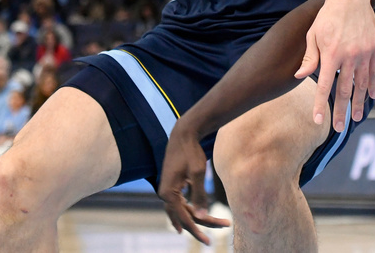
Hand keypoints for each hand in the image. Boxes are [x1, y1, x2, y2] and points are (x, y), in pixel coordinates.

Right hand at [157, 124, 229, 244]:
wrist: (184, 134)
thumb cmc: (191, 152)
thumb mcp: (197, 172)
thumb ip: (199, 195)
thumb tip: (201, 217)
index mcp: (168, 193)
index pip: (184, 218)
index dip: (197, 230)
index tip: (208, 241)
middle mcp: (164, 193)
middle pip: (182, 217)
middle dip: (198, 228)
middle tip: (210, 242)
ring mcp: (166, 189)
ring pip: (180, 212)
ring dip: (194, 221)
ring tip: (207, 233)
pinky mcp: (171, 185)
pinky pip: (178, 205)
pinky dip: (186, 213)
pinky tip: (192, 218)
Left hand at [294, 0, 374, 131]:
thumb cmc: (327, 16)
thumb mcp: (313, 34)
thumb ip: (309, 57)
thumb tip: (300, 76)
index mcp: (331, 54)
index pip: (324, 86)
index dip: (320, 105)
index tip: (317, 120)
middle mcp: (349, 56)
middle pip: (345, 91)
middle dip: (342, 111)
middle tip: (340, 127)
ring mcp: (365, 53)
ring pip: (362, 85)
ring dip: (358, 103)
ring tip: (356, 118)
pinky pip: (374, 72)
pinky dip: (372, 86)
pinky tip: (371, 97)